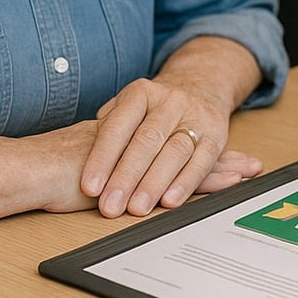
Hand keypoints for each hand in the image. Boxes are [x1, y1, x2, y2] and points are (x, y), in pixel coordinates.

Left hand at [80, 77, 261, 217]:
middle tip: (111, 206)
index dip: (102, 158)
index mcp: (141, 92)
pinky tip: (171, 201)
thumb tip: (82, 158)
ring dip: (154, 183)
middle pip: (147, 139)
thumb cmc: (152, 110)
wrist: (199, 88)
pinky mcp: (216, 134)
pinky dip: (186, 183)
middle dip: (127, 176)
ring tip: (137, 208)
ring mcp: (195, 116)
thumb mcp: (125, 108)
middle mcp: (170, 101)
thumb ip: (106, 129)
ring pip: (175, 150)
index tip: (89, 187)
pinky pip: (202, 160)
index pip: (117, 126)